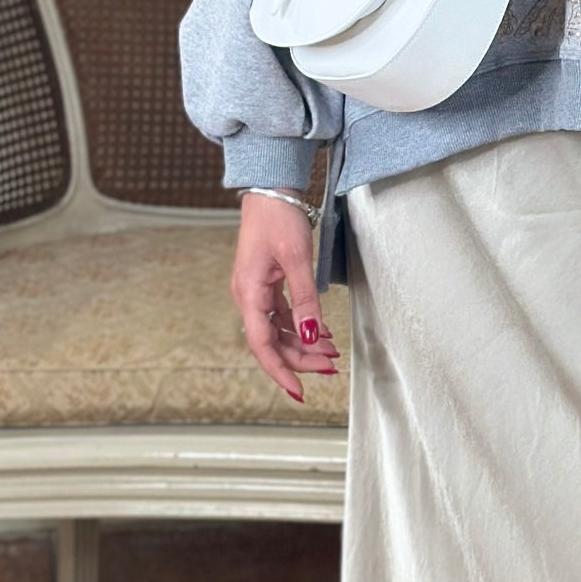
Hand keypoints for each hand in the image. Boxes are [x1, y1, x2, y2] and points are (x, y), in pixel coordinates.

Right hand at [233, 193, 338, 404]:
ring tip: (331, 353)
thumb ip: (305, 300)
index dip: (280, 370)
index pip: (262, 345)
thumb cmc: (278, 218)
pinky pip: (283, 315)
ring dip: (303, 344)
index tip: (298, 390)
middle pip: (272, 342)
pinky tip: (321, 333)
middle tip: (330, 368)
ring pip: (279, 331)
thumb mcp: (297, 259)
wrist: (270, 191)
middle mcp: (248, 296)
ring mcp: (257, 291)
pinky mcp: (267, 285)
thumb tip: (313, 336)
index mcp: (249, 293)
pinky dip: (302, 326)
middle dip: (300, 358)